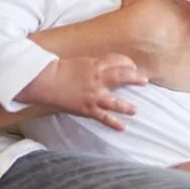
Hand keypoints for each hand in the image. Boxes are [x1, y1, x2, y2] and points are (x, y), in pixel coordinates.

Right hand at [17, 54, 144, 130]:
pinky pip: (104, 117)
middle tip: (144, 81)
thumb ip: (94, 64)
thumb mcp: (80, 62)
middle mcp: (98, 79)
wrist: (45, 80)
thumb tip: (104, 66)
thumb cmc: (59, 69)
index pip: (117, 61)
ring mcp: (94, 95)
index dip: (127, 63)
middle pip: (122, 77)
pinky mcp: (87, 108)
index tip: (132, 66)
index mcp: (95, 64)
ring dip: (127, 106)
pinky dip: (114, 123)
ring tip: (134, 110)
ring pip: (115, 102)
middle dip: (134, 78)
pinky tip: (122, 127)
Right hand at [113, 0, 189, 90]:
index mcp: (187, 12)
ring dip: (185, 59)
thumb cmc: (131, 18)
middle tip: (160, 45)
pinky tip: (187, 80)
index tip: (162, 26)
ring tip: (166, 63)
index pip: (185, 14)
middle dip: (179, 40)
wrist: (125, 44)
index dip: (172, 21)